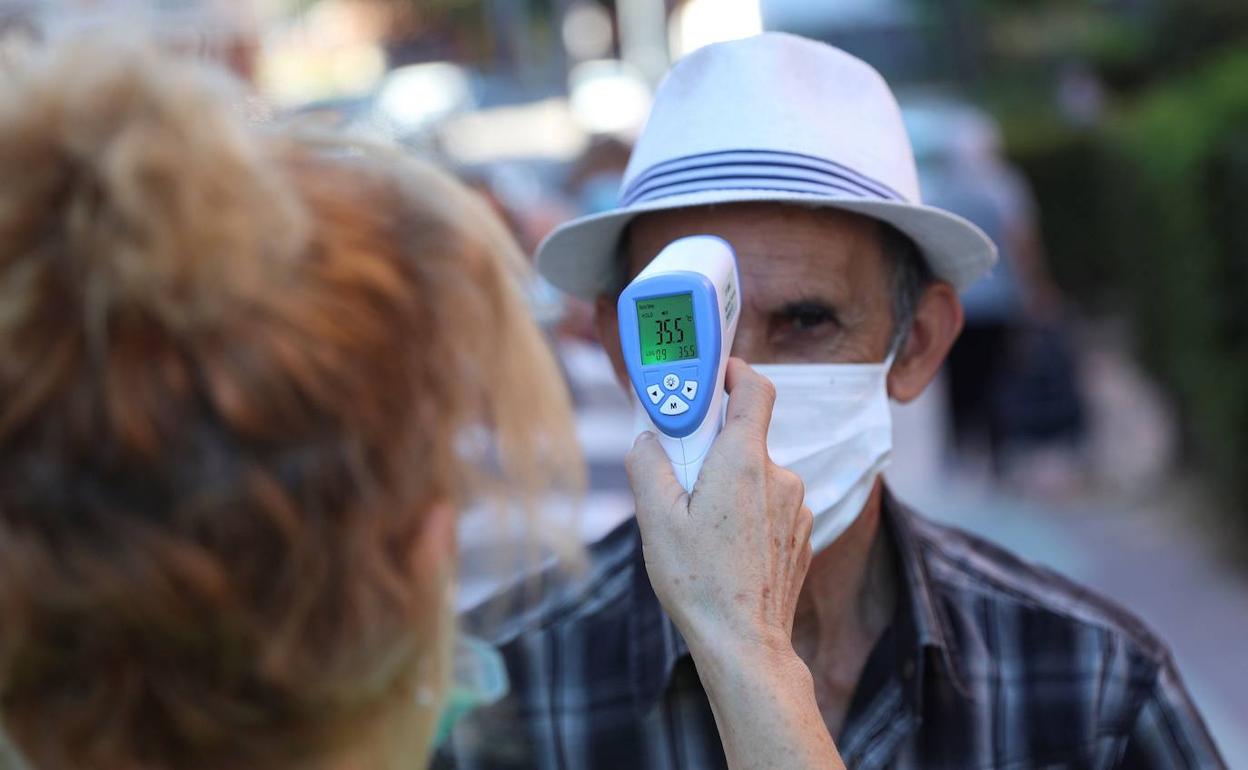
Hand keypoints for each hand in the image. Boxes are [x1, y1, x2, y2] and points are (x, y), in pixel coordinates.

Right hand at [626, 358, 812, 660]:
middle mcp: (779, 476)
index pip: (754, 390)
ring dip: (729, 486)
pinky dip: (747, 512)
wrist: (744, 641)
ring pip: (756, 476)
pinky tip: (725, 546)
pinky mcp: (800, 533)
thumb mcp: (657, 519)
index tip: (713, 375)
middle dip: (712, 450)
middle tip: (682, 477)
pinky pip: (770, 505)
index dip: (734, 373)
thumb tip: (647, 440)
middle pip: (745, 439)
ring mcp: (796, 507)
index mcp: (744, 462)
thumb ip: (648, 465)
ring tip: (700, 525)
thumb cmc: (699, 581)